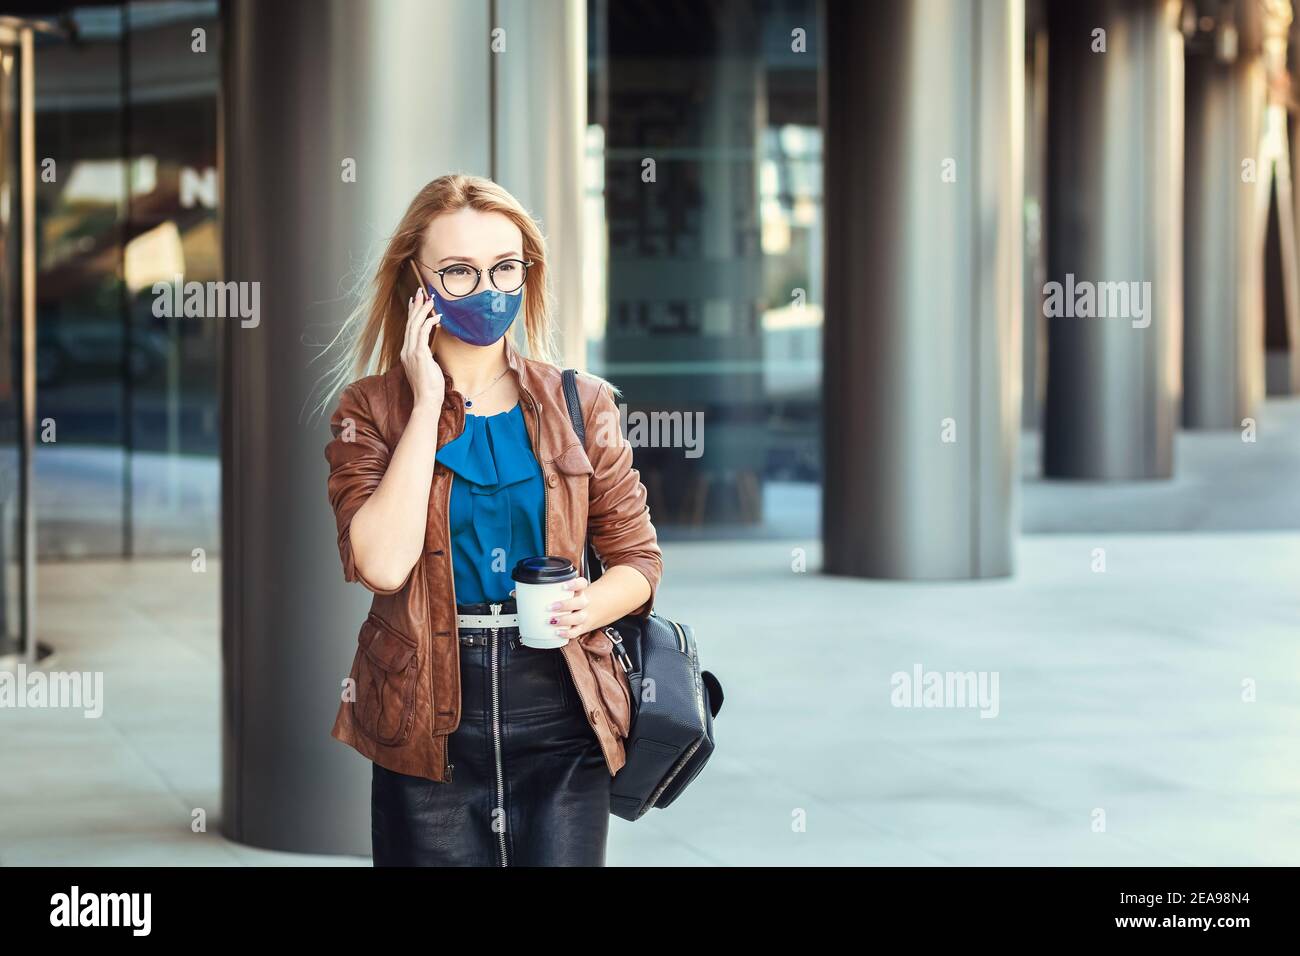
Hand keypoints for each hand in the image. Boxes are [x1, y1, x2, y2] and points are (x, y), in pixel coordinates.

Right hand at [402, 287, 444, 408]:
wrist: (426, 400)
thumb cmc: (429, 388)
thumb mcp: (427, 368)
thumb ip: (426, 358)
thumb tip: (430, 352)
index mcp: (406, 353)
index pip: (408, 329)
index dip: (411, 314)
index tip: (415, 302)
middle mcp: (406, 351)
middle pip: (410, 323)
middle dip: (416, 307)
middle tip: (421, 293)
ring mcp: (411, 352)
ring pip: (415, 325)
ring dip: (423, 310)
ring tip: (430, 299)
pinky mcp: (419, 355)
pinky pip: (423, 333)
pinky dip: (430, 322)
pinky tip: (437, 317)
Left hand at [523, 577, 590, 641]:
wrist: (590, 612)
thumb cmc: (570, 601)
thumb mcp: (561, 594)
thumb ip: (539, 592)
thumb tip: (515, 593)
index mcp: (578, 591)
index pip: (582, 583)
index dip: (575, 583)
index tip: (564, 585)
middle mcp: (582, 603)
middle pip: (580, 602)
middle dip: (565, 604)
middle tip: (550, 607)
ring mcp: (583, 615)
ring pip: (579, 617)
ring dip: (565, 619)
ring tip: (552, 621)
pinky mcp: (581, 627)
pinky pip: (576, 631)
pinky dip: (567, 633)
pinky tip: (557, 632)